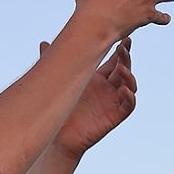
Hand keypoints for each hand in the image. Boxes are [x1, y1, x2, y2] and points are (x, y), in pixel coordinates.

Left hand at [48, 38, 136, 159]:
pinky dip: (130, 97)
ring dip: (129, 76)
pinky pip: (128, 106)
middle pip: (123, 69)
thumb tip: (43, 43)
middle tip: (123, 48)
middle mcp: (107, 88)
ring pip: (129, 86)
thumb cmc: (59, 109)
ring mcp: (112, 102)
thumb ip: (54, 63)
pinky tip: (124, 90)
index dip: (121, 50)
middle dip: (126, 58)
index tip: (123, 38)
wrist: (57, 135)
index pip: (114, 60)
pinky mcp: (114, 117)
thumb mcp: (58, 82)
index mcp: (97, 78)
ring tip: (123, 68)